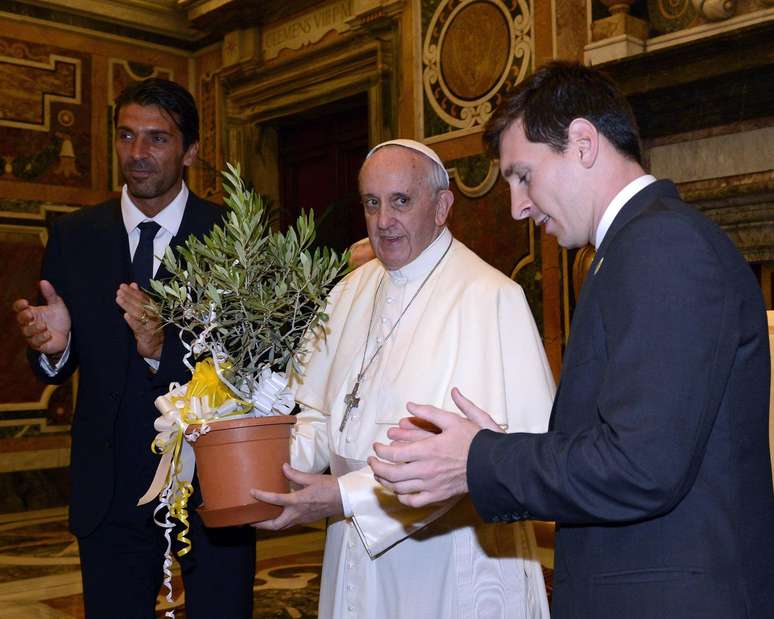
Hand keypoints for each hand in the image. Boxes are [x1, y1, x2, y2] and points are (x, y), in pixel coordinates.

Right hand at [12, 280, 70, 356]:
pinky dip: (41, 337)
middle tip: (31, 314)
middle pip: (20, 320)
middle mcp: (29, 324)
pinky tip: (48, 334)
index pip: (18, 308)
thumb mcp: (57, 305)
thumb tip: (43, 281)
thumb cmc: (58, 319)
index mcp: (31, 312)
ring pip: (27, 332)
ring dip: (34, 328)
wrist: (68, 335)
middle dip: (24, 317)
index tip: (25, 302)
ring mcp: (33, 335)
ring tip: (44, 325)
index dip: (19, 306)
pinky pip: (35, 342)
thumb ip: (50, 294)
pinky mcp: (39, 345)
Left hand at [116, 283, 162, 358]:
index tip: (124, 286)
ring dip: (128, 305)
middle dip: (129, 296)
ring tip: (119, 299)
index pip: (144, 298)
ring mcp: (151, 325)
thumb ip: (139, 298)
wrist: (158, 347)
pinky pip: (139, 327)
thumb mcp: (146, 311)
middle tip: (119, 291)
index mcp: (155, 309)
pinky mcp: (147, 335)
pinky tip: (126, 315)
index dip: (134, 291)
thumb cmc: (150, 327)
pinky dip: (133, 321)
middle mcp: (154, 316)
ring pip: (139, 313)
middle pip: (141, 304)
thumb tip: (133, 285)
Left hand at [249, 463, 342, 529]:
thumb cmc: (330, 487)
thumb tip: (283, 467)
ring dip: (269, 525)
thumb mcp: (312, 478)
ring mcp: (302, 519)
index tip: (252, 492)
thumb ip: (295, 474)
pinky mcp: (306, 520)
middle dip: (261, 524)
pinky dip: (280, 523)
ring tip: (259, 521)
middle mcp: (298, 513)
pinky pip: (289, 524)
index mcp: (298, 501)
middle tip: (249, 520)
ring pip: (281, 527)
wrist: (345, 499)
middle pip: (275, 525)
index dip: (262, 496)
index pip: (275, 500)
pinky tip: (276, 516)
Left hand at [369, 388, 502, 507]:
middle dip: (376, 467)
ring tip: (379, 475)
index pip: (393, 454)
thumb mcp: (453, 420)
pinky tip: (398, 491)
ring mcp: (431, 485)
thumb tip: (410, 405)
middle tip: (371, 461)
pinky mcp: (438, 496)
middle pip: (391, 473)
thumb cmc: (474, 442)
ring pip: (399, 488)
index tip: (376, 446)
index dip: (379, 451)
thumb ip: (429, 412)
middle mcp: (426, 470)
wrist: (493, 465)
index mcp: (427, 450)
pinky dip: (402, 498)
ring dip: (385, 482)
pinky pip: (414, 501)